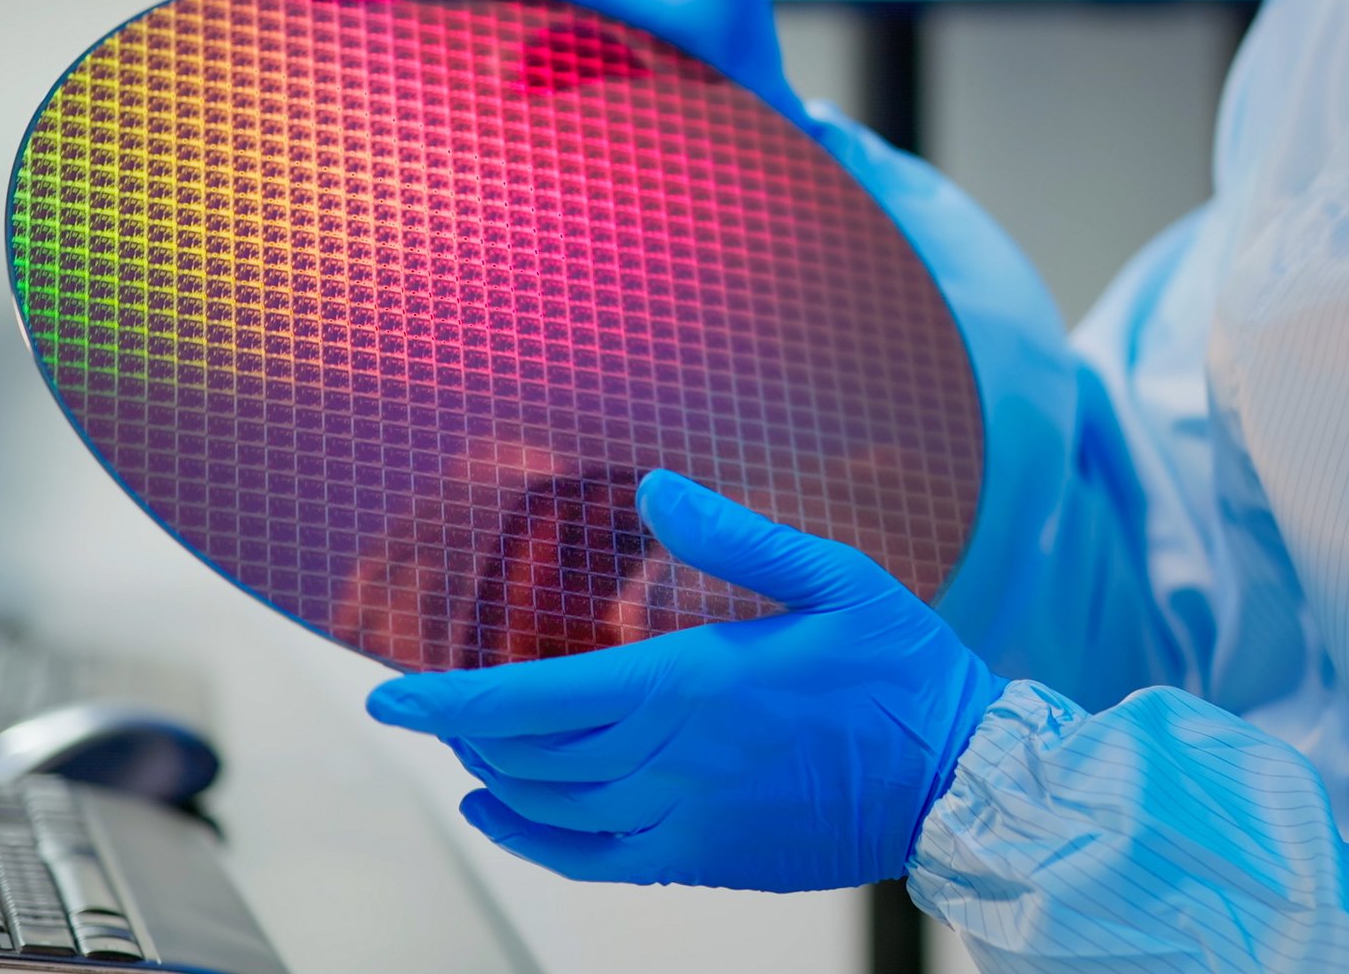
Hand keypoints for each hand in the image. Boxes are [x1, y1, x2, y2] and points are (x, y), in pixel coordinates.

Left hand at [364, 472, 1007, 889]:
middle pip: (529, 755)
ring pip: (549, 803)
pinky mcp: (702, 856)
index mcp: (696, 684)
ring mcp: (684, 818)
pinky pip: (589, 858)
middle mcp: (674, 760)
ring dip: (494, 772)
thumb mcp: (837, 577)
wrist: (957, 777)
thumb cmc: (904, 675)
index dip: (451, 700)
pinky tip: (496, 811)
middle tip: (430, 699)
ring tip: (468, 739)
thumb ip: (737, 537)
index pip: (535, 701)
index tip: (391, 692)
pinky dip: (528, 838)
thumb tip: (657, 490)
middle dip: (465, 729)